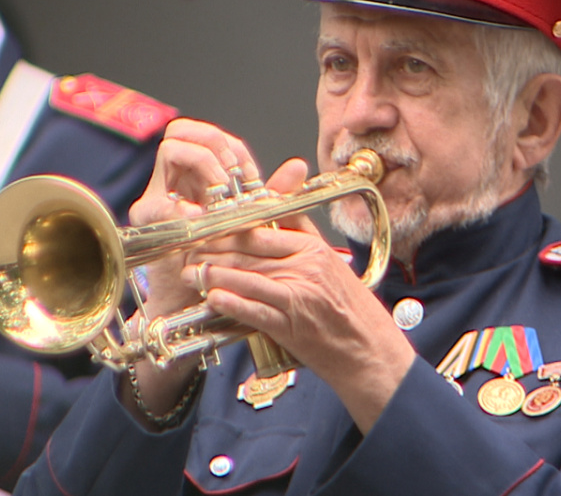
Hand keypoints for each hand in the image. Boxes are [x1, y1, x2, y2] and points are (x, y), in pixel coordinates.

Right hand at [128, 118, 261, 316]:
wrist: (193, 300)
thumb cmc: (221, 262)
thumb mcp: (250, 223)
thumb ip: (269, 194)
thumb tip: (297, 166)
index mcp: (197, 175)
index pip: (208, 134)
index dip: (232, 146)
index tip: (249, 176)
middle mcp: (173, 180)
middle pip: (182, 130)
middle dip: (213, 144)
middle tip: (230, 175)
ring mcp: (157, 195)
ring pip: (170, 149)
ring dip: (202, 164)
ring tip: (218, 194)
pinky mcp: (147, 219)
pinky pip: (159, 198)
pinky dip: (182, 205)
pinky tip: (199, 218)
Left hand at [186, 159, 416, 432]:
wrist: (370, 351)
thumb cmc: (352, 310)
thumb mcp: (331, 263)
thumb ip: (303, 237)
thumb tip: (277, 210)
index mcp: (315, 249)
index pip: (264, 228)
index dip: (231, 226)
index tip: (209, 227)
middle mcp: (306, 268)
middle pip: (249, 251)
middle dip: (214, 250)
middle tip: (190, 251)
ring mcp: (298, 296)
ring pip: (247, 278)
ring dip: (214, 275)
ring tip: (192, 274)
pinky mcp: (291, 326)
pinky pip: (255, 310)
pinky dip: (232, 303)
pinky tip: (213, 298)